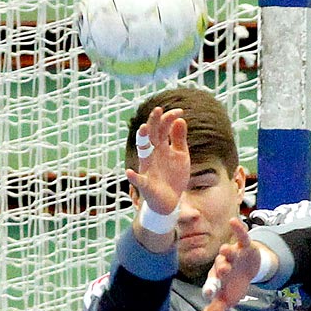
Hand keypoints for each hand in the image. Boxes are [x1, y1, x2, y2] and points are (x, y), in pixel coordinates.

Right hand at [125, 106, 188, 223]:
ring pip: (143, 152)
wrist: (170, 201)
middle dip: (153, 122)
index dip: (169, 118)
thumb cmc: (174, 176)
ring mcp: (148, 168)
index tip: (180, 111)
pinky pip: (138, 180)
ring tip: (143, 129)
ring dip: (142, 140)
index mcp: (160, 147)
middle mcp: (152, 155)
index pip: (161, 128)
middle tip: (159, 109)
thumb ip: (179, 139)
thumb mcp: (180, 155)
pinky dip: (133, 177)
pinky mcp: (146, 184)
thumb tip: (180, 119)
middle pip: (150, 135)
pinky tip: (129, 172)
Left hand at [199, 217, 263, 310]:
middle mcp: (223, 264)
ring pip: (229, 252)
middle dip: (222, 267)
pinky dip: (238, 228)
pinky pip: (241, 236)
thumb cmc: (235, 283)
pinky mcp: (245, 246)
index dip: (211, 288)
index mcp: (218, 278)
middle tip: (222, 270)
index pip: (212, 283)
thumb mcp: (227, 299)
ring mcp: (233, 254)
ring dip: (228, 251)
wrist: (250, 268)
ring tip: (226, 249)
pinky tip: (233, 221)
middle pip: (220, 265)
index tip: (210, 293)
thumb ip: (216, 310)